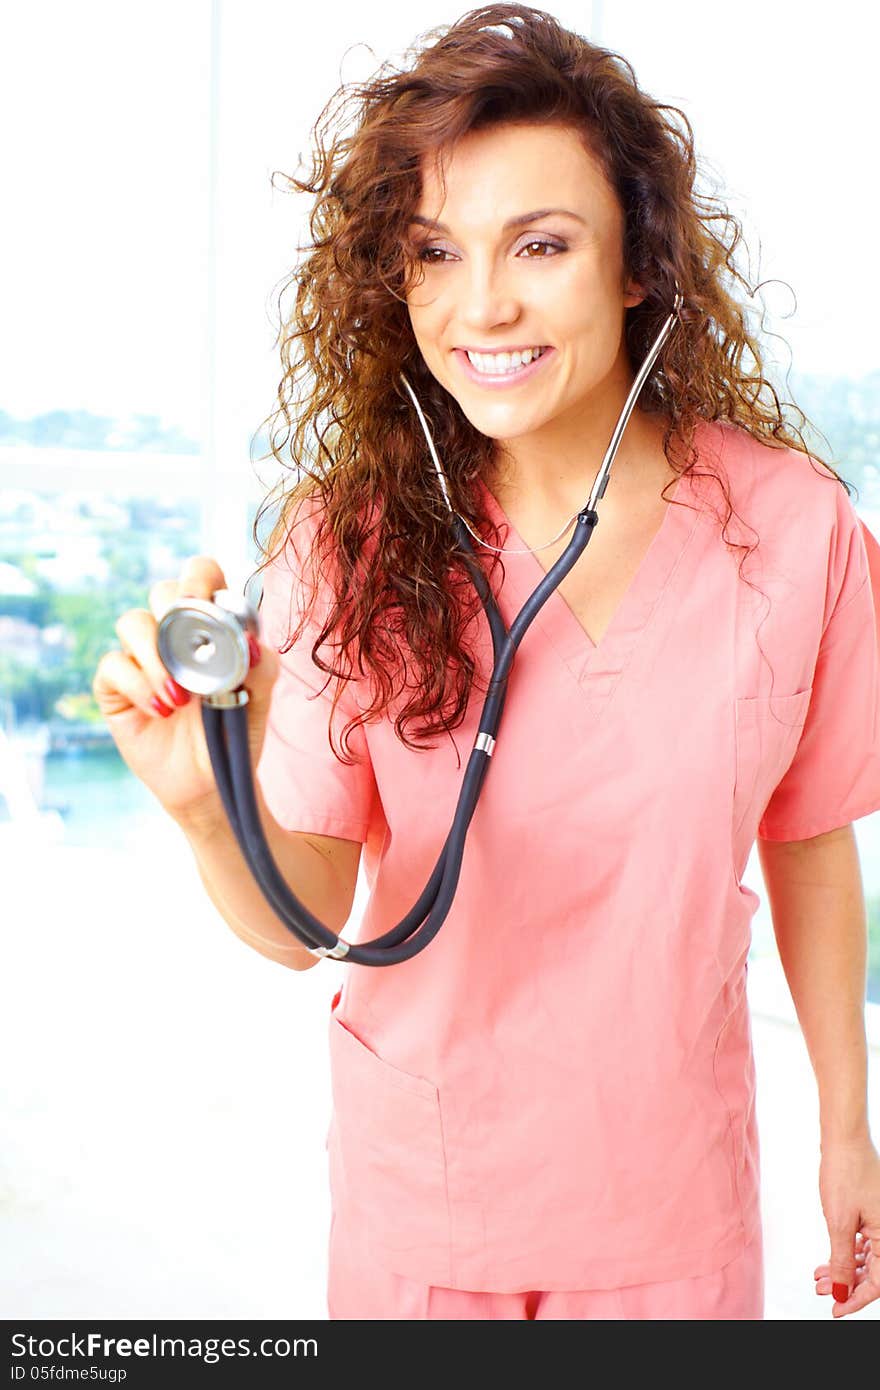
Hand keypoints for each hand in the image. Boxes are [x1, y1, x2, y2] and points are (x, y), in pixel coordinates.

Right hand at [92, 554, 278, 827]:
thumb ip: (261, 665)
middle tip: (188, 643)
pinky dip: (139, 685)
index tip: (203, 599)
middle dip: (173, 611)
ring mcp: (141, 657)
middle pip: (161, 591)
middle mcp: (172, 633)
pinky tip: (162, 710)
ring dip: (157, 656)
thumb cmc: (236, 732)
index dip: (198, 577)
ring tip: (181, 697)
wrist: (212, 782)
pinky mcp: (116, 686)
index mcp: (210, 624)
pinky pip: (113, 665)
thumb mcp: (259, 698)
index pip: (200, 576)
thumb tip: (252, 641)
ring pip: (132, 623)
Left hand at [814, 1135, 879, 1316]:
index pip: (878, 1282)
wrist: (843, 1139)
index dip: (857, 1299)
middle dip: (847, 1284)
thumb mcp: (840, 1223)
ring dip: (843, 1269)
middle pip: (873, 1272)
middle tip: (822, 1291)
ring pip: (866, 1258)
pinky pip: (863, 1242)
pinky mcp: (871, 1213)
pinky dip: (845, 1252)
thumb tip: (842, 1292)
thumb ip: (842, 1261)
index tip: (836, 1309)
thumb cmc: (845, 1173)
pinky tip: (828, 1259)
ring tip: (819, 1276)